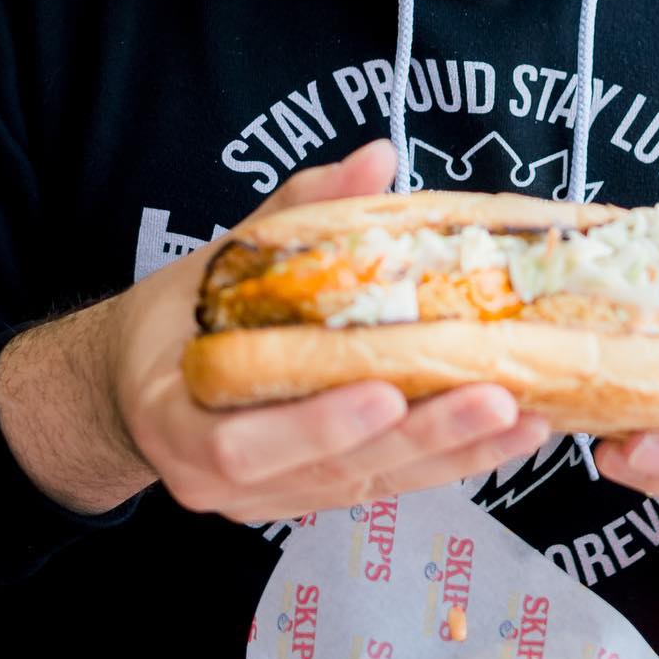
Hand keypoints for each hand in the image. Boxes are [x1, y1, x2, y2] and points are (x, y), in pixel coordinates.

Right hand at [108, 140, 547, 521]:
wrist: (134, 383)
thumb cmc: (177, 315)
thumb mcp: (219, 255)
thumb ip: (301, 212)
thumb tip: (379, 157)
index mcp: (176, 421)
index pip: (241, 443)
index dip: (315, 424)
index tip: (384, 391)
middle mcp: (218, 481)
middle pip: (329, 472)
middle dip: (418, 437)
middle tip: (492, 397)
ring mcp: (265, 501)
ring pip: (367, 485)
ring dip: (451, 454)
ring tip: (523, 416)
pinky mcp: (305, 501)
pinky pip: (381, 486)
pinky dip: (446, 460)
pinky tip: (506, 434)